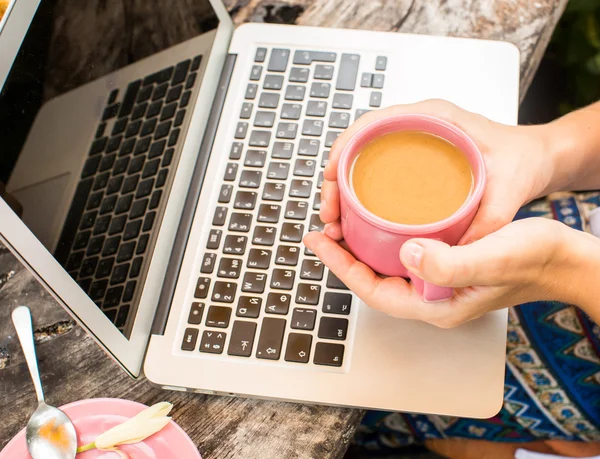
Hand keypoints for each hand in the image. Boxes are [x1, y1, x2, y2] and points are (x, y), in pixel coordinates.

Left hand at [304, 218, 573, 327]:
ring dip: (361, 250)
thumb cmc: (536, 259)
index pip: (373, 291)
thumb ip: (450, 263)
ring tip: (342, 226)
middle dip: (344, 258)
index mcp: (436, 304)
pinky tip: (380, 225)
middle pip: (373, 282)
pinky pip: (404, 260)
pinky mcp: (448, 271)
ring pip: (387, 271)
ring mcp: (440, 287)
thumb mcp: (492, 257)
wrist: (565, 258)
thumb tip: (406, 255)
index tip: (320, 241)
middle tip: (323, 231)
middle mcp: (433, 300)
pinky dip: (385, 243)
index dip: (341, 267)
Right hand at [320, 99, 551, 243]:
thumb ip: (486, 224)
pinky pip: (377, 168)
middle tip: (329, 214)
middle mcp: (419, 124)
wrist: (538, 158)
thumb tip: (452, 255)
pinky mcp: (416, 157)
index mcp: (434, 118)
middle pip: (359, 144)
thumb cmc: (523, 161)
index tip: (329, 179)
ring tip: (336, 220)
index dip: (342, 150)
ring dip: (342, 186)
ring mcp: (415, 139)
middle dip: (334, 178)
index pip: (371, 123)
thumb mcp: (508, 192)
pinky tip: (355, 214)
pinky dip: (359, 189)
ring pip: (363, 158)